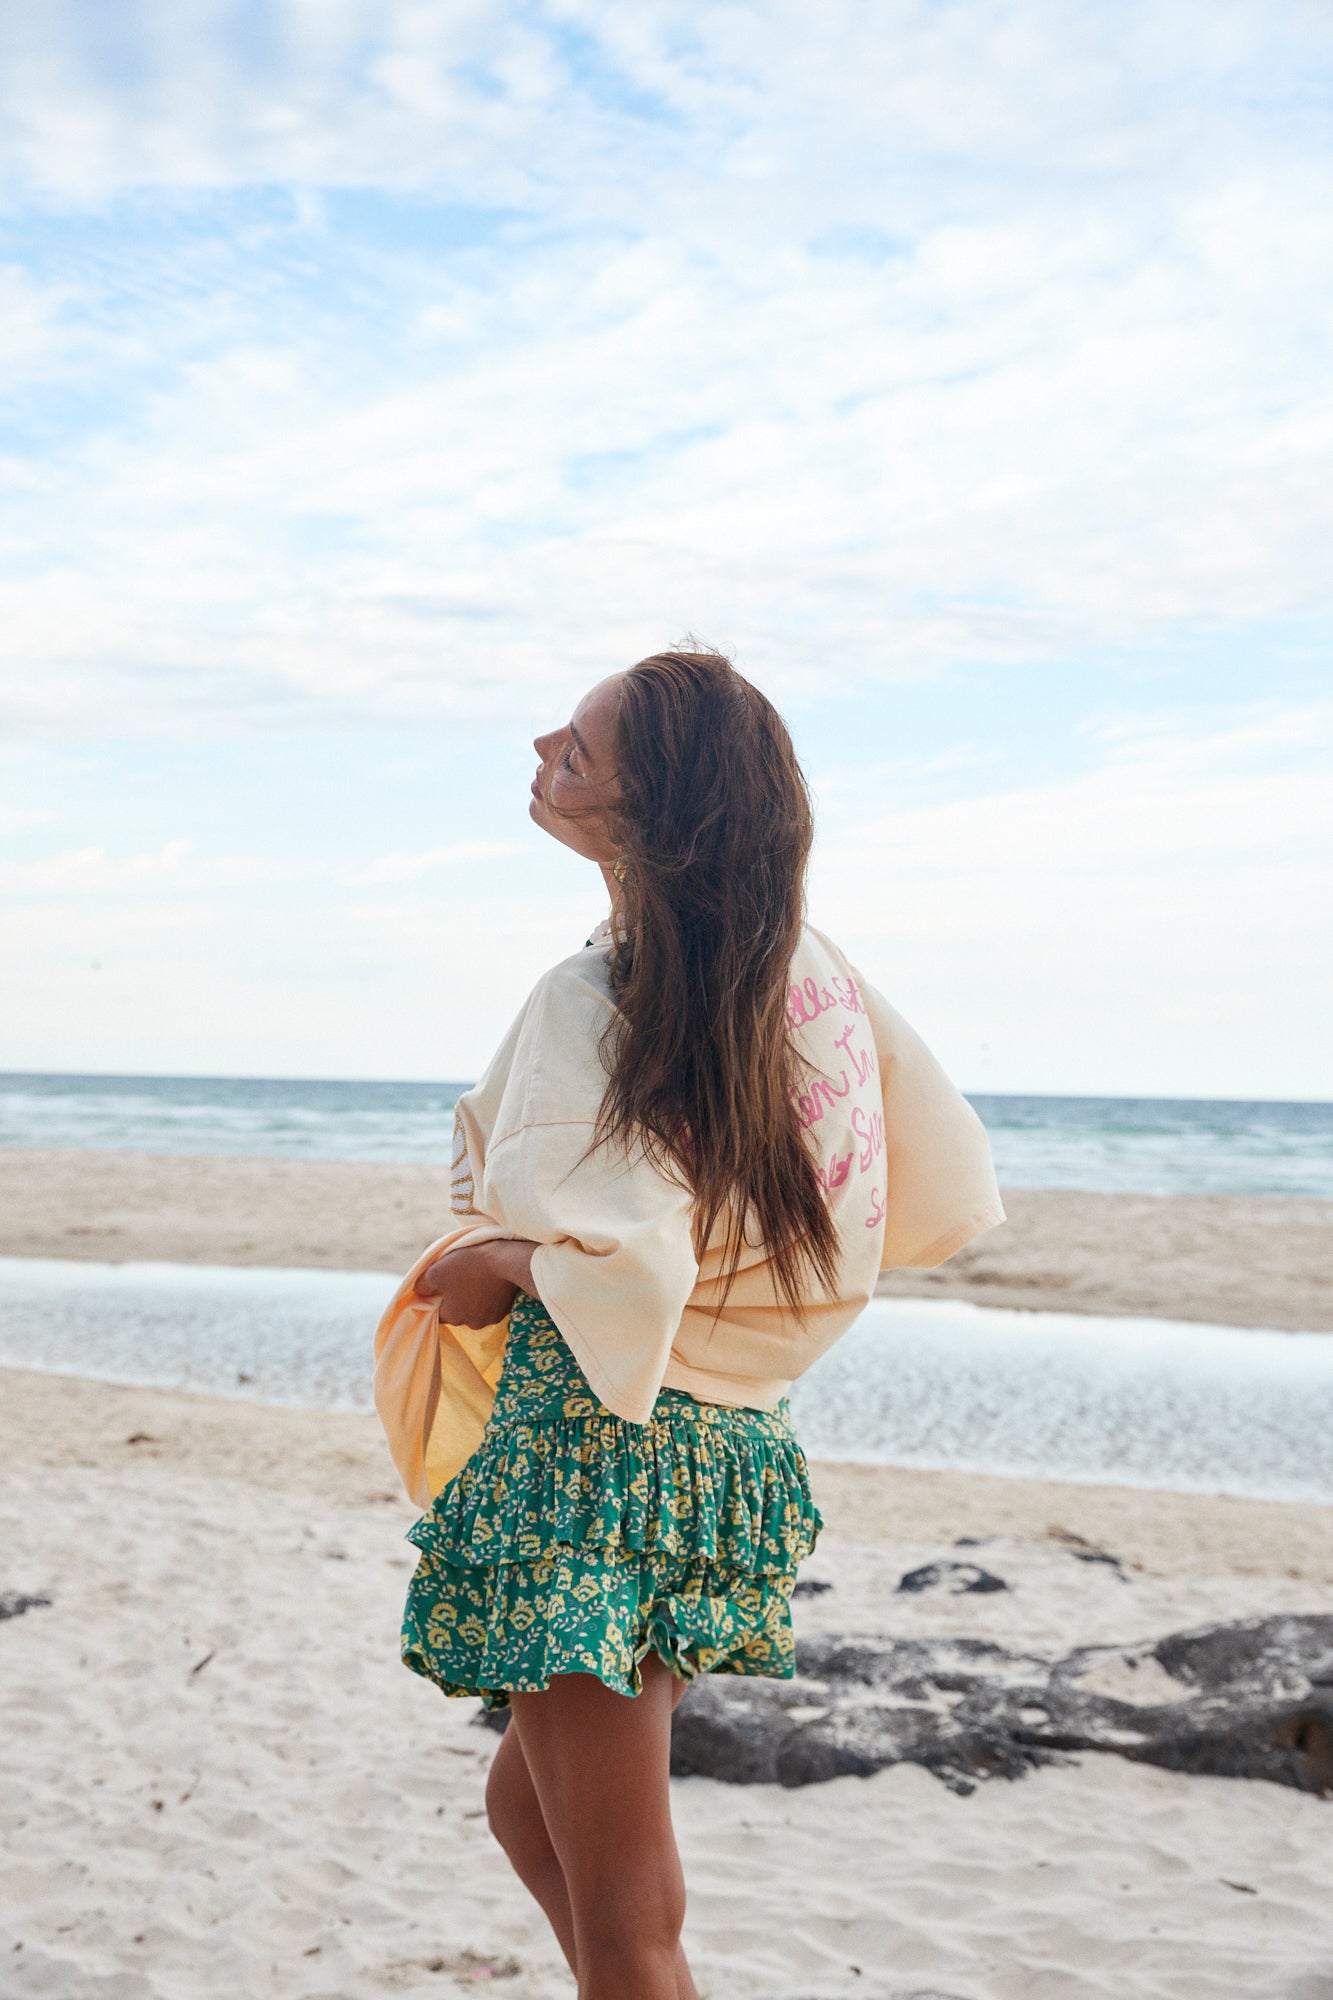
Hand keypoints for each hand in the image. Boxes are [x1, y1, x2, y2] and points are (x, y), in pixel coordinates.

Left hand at [413, 1239, 537, 1328]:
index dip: (437, 1297)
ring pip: (474, 1309)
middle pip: (457, 1311)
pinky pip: (491, 1305)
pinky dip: (488, 1295)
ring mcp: (491, 1318)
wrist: (506, 1260)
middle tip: (459, 1277)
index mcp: (453, 1317)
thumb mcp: (435, 1271)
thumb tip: (418, 1292)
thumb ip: (422, 1285)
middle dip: (456, 1297)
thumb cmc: (468, 1265)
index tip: (441, 1282)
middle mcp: (472, 1324)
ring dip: (473, 1297)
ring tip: (475, 1276)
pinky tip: (489, 1280)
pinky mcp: (505, 1310)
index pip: (437, 1312)